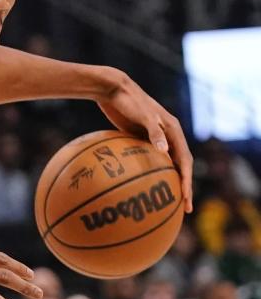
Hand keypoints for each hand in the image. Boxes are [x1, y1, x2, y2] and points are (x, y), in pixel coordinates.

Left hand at [97, 70, 193, 212]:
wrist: (111, 88)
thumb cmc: (128, 100)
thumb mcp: (143, 115)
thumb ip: (154, 131)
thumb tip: (165, 152)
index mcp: (173, 130)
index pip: (185, 161)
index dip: (187, 181)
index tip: (185, 199)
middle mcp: (167, 135)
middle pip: (179, 166)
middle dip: (182, 187)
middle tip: (182, 209)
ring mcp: (153, 137)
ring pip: (164, 164)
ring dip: (166, 182)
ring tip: (165, 202)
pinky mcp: (139, 138)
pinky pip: (146, 159)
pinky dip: (147, 172)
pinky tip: (138, 185)